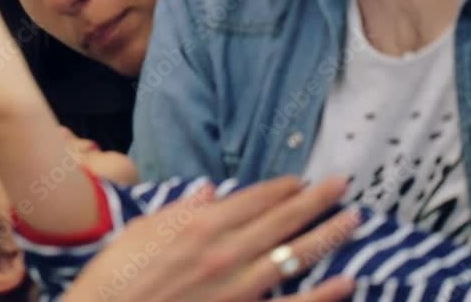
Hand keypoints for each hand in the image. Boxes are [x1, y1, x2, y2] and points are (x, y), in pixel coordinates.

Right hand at [61, 176, 358, 301]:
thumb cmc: (117, 277)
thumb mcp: (142, 232)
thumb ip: (182, 210)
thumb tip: (210, 191)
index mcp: (199, 226)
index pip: (253, 199)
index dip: (281, 188)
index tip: (302, 180)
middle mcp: (225, 252)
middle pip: (281, 220)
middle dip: (316, 200)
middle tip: (342, 184)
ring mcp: (238, 288)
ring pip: (294, 256)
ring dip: (327, 235)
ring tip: (353, 220)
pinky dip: (323, 295)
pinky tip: (347, 280)